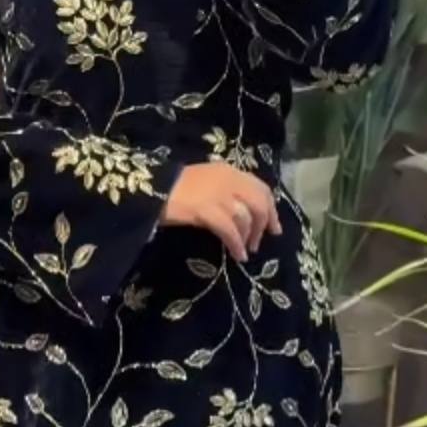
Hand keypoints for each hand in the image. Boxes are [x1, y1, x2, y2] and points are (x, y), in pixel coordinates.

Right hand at [161, 162, 281, 264]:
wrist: (152, 189)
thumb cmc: (173, 186)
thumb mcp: (204, 181)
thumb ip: (225, 190)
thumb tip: (242, 212)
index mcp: (228, 171)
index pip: (260, 187)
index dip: (271, 207)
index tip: (274, 225)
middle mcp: (228, 180)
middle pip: (258, 203)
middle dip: (264, 224)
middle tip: (260, 241)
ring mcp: (218, 195)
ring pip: (246, 218)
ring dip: (250, 237)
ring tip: (246, 250)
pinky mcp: (208, 210)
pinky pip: (230, 231)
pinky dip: (236, 244)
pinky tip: (238, 255)